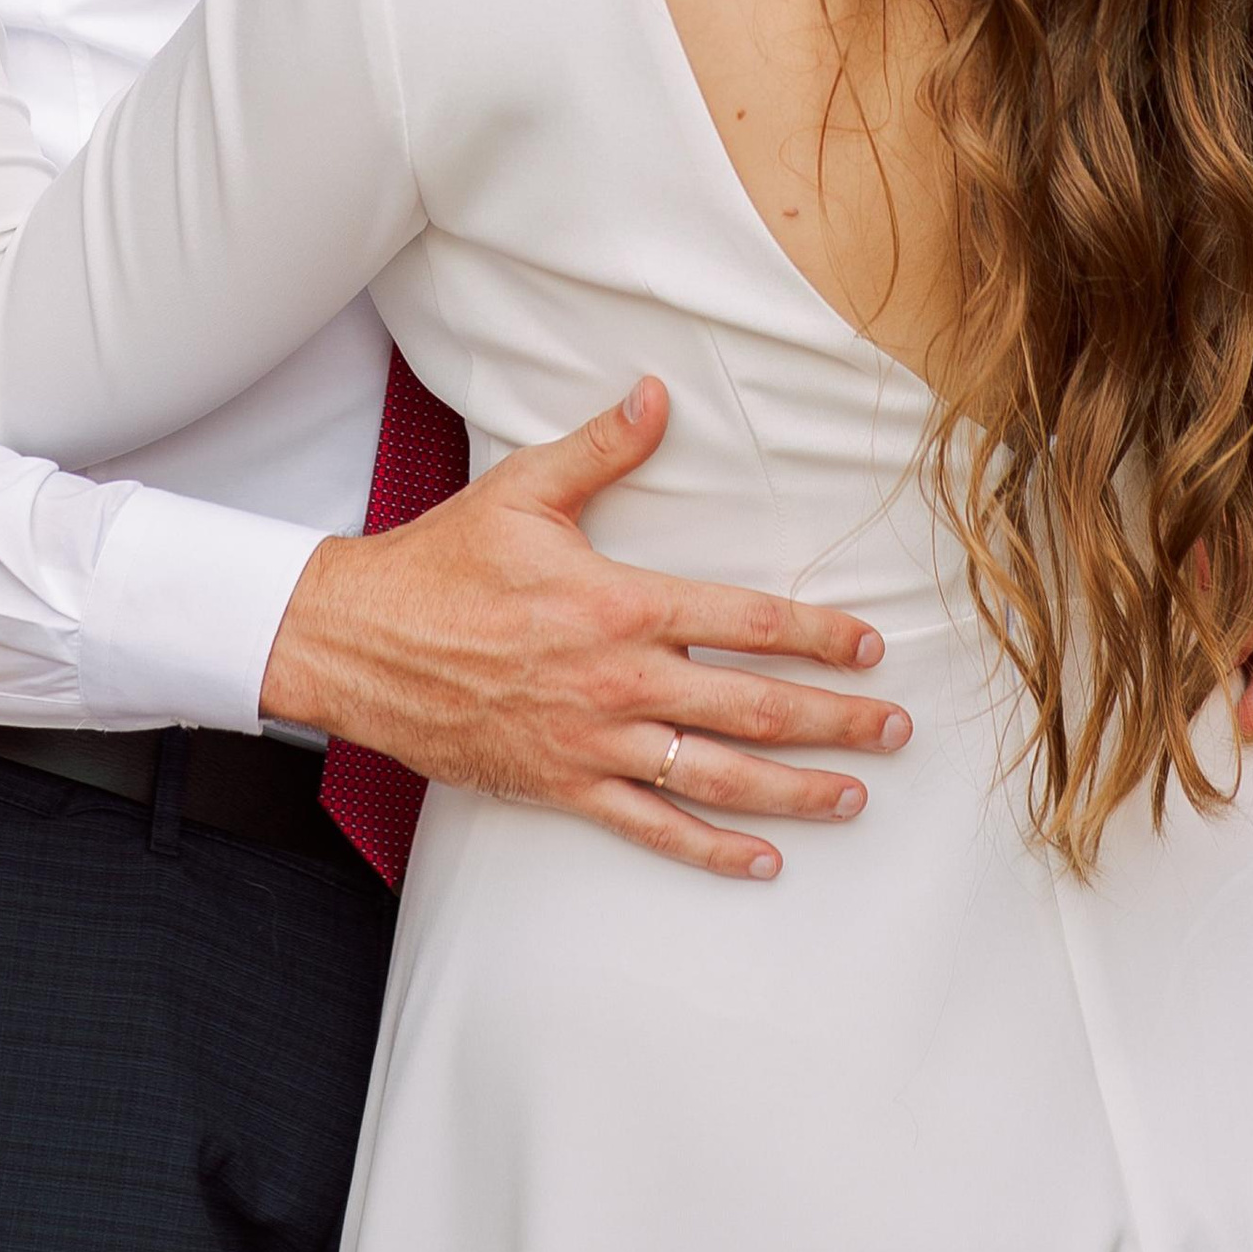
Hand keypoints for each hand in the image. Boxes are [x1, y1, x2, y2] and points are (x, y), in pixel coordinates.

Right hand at [259, 377, 909, 879]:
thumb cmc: (442, 561)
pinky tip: (761, 858)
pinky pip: (650, 826)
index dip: (815, 633)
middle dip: (833, 720)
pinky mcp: (561, 785)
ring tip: (853, 796)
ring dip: (794, 789)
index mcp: (620, 604)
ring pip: (715, 777)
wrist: (358, 640)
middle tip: (894, 728)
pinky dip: (711, 847)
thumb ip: (603, 446)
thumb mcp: (523, 488)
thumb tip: (657, 393)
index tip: (867, 643)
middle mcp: (618, 681)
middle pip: (751, 707)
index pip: (745, 621)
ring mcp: (592, 742)